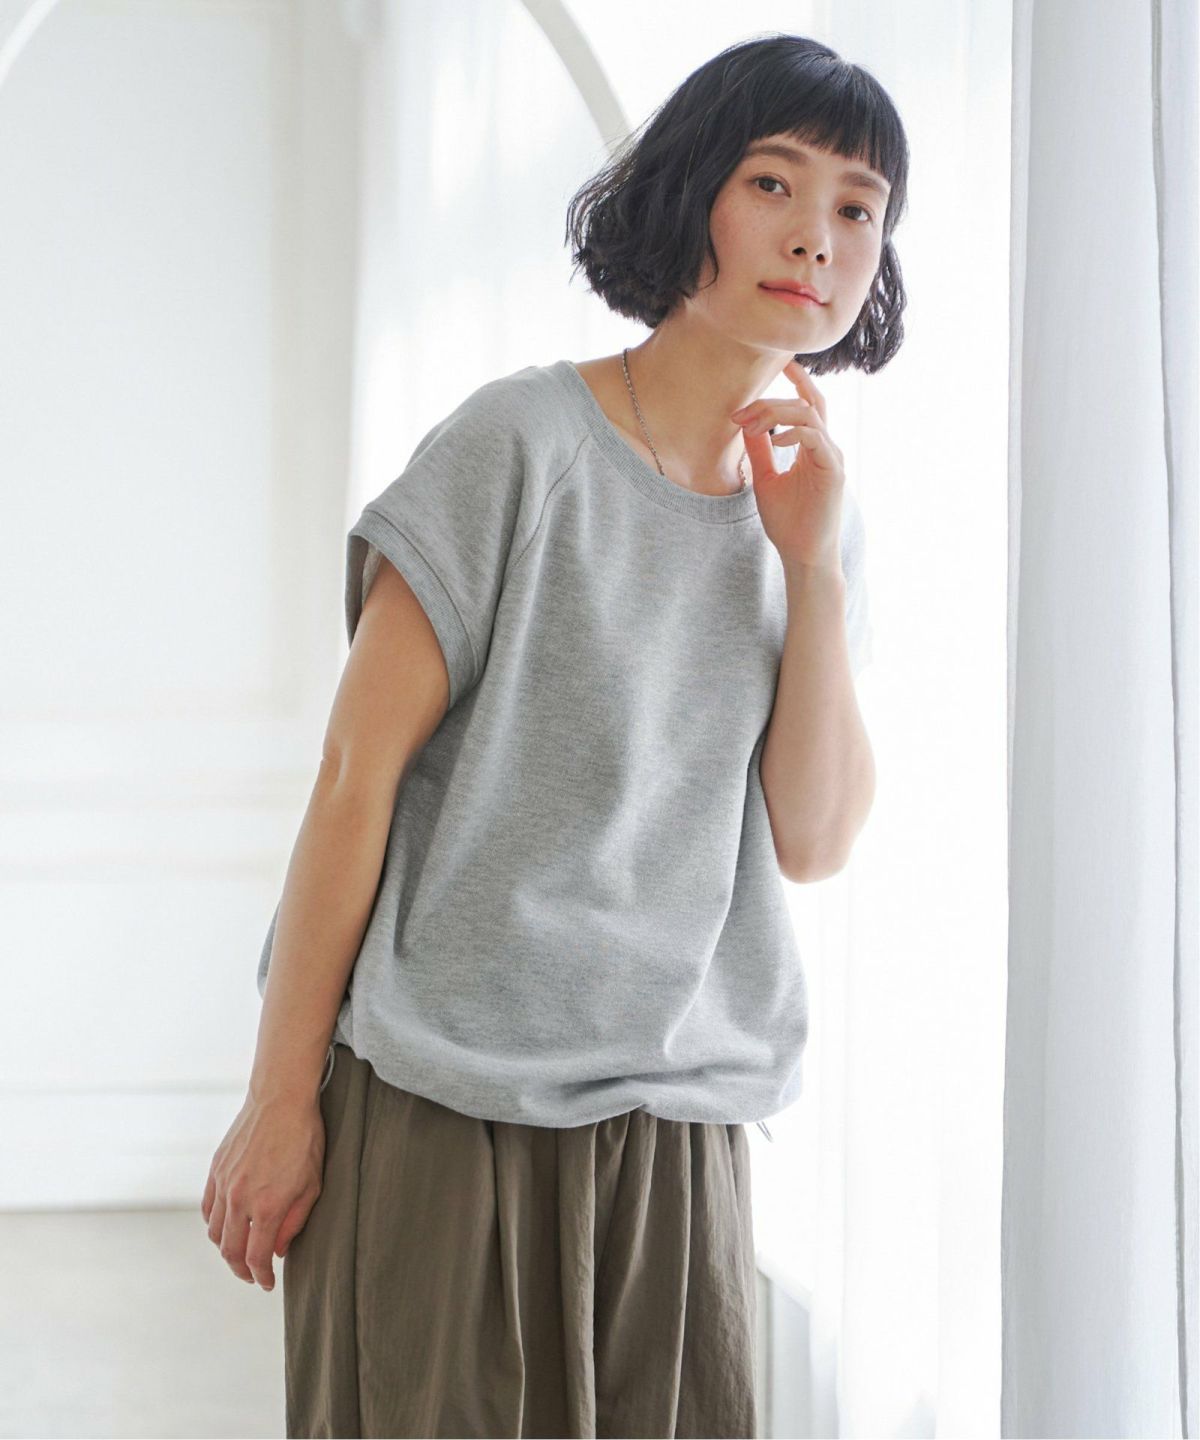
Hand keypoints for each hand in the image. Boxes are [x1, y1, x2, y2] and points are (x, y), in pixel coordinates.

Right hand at [200, 1092, 325, 1290]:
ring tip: (239, 1252)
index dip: (260, 1276)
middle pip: (230, 1251)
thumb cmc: (304, 1140)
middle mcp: (239, 1200)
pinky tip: (226, 1225)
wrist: (281, 1099)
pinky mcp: (215, 1169)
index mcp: (266, 1207)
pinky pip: (206, 1208)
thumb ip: (294, 1223)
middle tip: (252, 1275)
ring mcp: (223, 1184)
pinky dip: (213, 1223)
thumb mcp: (312, 1185)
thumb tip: (278, 1251)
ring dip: (225, 1249)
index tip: (267, 1283)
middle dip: (241, 1270)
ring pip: (214, 1232)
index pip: (255, 1258)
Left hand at [731, 358, 845, 571]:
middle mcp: (826, 447)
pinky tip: (775, 442)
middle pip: (807, 403)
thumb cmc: (787, 522)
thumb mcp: (765, 478)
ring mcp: (831, 458)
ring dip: (777, 414)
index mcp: (812, 446)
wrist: (801, 554)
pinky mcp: (833, 472)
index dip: (795, 380)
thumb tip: (745, 424)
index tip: (773, 365)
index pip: (807, 403)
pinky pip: (816, 439)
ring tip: (750, 425)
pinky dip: (795, 434)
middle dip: (771, 401)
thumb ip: (759, 451)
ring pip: (810, 415)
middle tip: (740, 412)